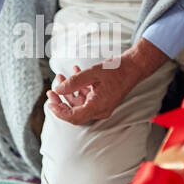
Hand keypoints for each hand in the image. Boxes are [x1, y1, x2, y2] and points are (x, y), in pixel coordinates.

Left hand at [47, 38, 168, 124]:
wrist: (134, 67)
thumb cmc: (117, 69)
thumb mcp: (92, 73)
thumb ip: (73, 82)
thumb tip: (57, 89)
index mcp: (98, 107)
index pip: (74, 117)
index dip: (59, 111)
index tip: (50, 102)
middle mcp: (100, 110)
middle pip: (75, 112)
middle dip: (61, 100)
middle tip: (51, 91)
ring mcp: (101, 106)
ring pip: (79, 103)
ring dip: (68, 91)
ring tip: (60, 76)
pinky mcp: (102, 100)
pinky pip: (86, 97)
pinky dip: (78, 87)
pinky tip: (73, 73)